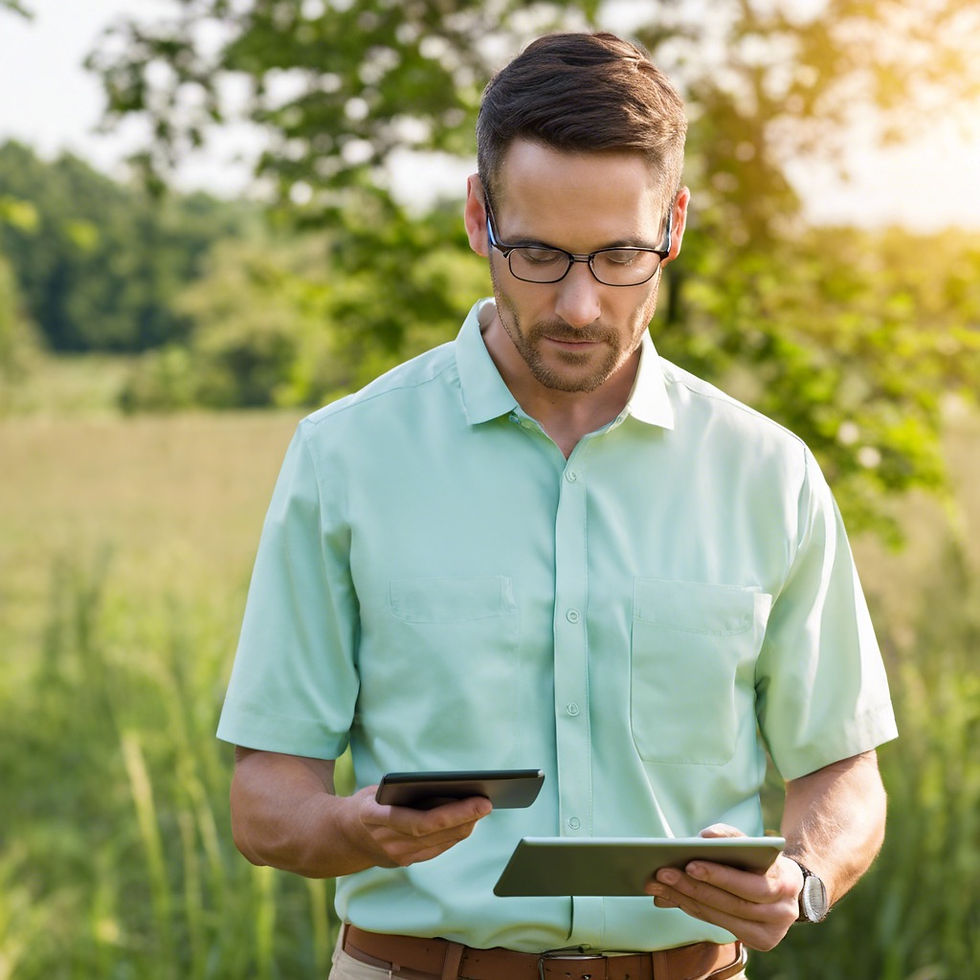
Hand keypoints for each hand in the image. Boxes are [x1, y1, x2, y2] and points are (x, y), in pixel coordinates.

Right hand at [347, 785, 492, 867]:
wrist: (341, 837)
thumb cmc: (367, 804)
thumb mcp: (381, 791)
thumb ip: (409, 793)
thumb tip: (450, 791)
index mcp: (376, 817)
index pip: (422, 822)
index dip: (454, 813)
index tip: (479, 801)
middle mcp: (387, 842)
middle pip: (436, 833)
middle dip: (466, 818)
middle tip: (487, 803)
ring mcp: (396, 856)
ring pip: (440, 843)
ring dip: (464, 827)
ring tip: (481, 809)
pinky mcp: (404, 862)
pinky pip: (436, 849)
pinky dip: (453, 835)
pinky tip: (467, 822)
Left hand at [645, 824, 802, 950]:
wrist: (789, 887)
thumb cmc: (761, 859)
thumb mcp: (752, 844)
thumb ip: (730, 836)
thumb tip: (704, 837)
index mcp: (785, 881)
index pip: (750, 883)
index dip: (719, 875)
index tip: (689, 864)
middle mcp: (783, 910)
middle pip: (733, 903)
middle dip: (694, 888)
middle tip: (663, 873)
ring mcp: (773, 930)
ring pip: (724, 916)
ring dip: (687, 900)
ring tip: (659, 886)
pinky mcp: (762, 942)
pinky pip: (722, 925)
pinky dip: (696, 910)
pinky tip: (674, 898)